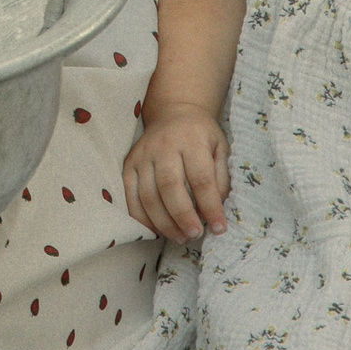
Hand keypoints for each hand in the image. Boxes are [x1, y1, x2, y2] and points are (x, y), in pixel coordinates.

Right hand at [122, 102, 230, 241]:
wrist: (173, 112)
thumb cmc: (201, 136)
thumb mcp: (221, 148)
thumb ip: (221, 178)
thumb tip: (216, 211)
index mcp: (192, 140)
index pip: (201, 178)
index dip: (210, 206)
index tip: (219, 228)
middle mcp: (164, 146)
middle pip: (170, 186)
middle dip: (183, 216)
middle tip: (195, 235)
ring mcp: (143, 155)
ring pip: (148, 195)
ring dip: (164, 222)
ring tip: (180, 237)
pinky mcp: (129, 164)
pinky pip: (130, 195)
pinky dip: (141, 217)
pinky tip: (157, 230)